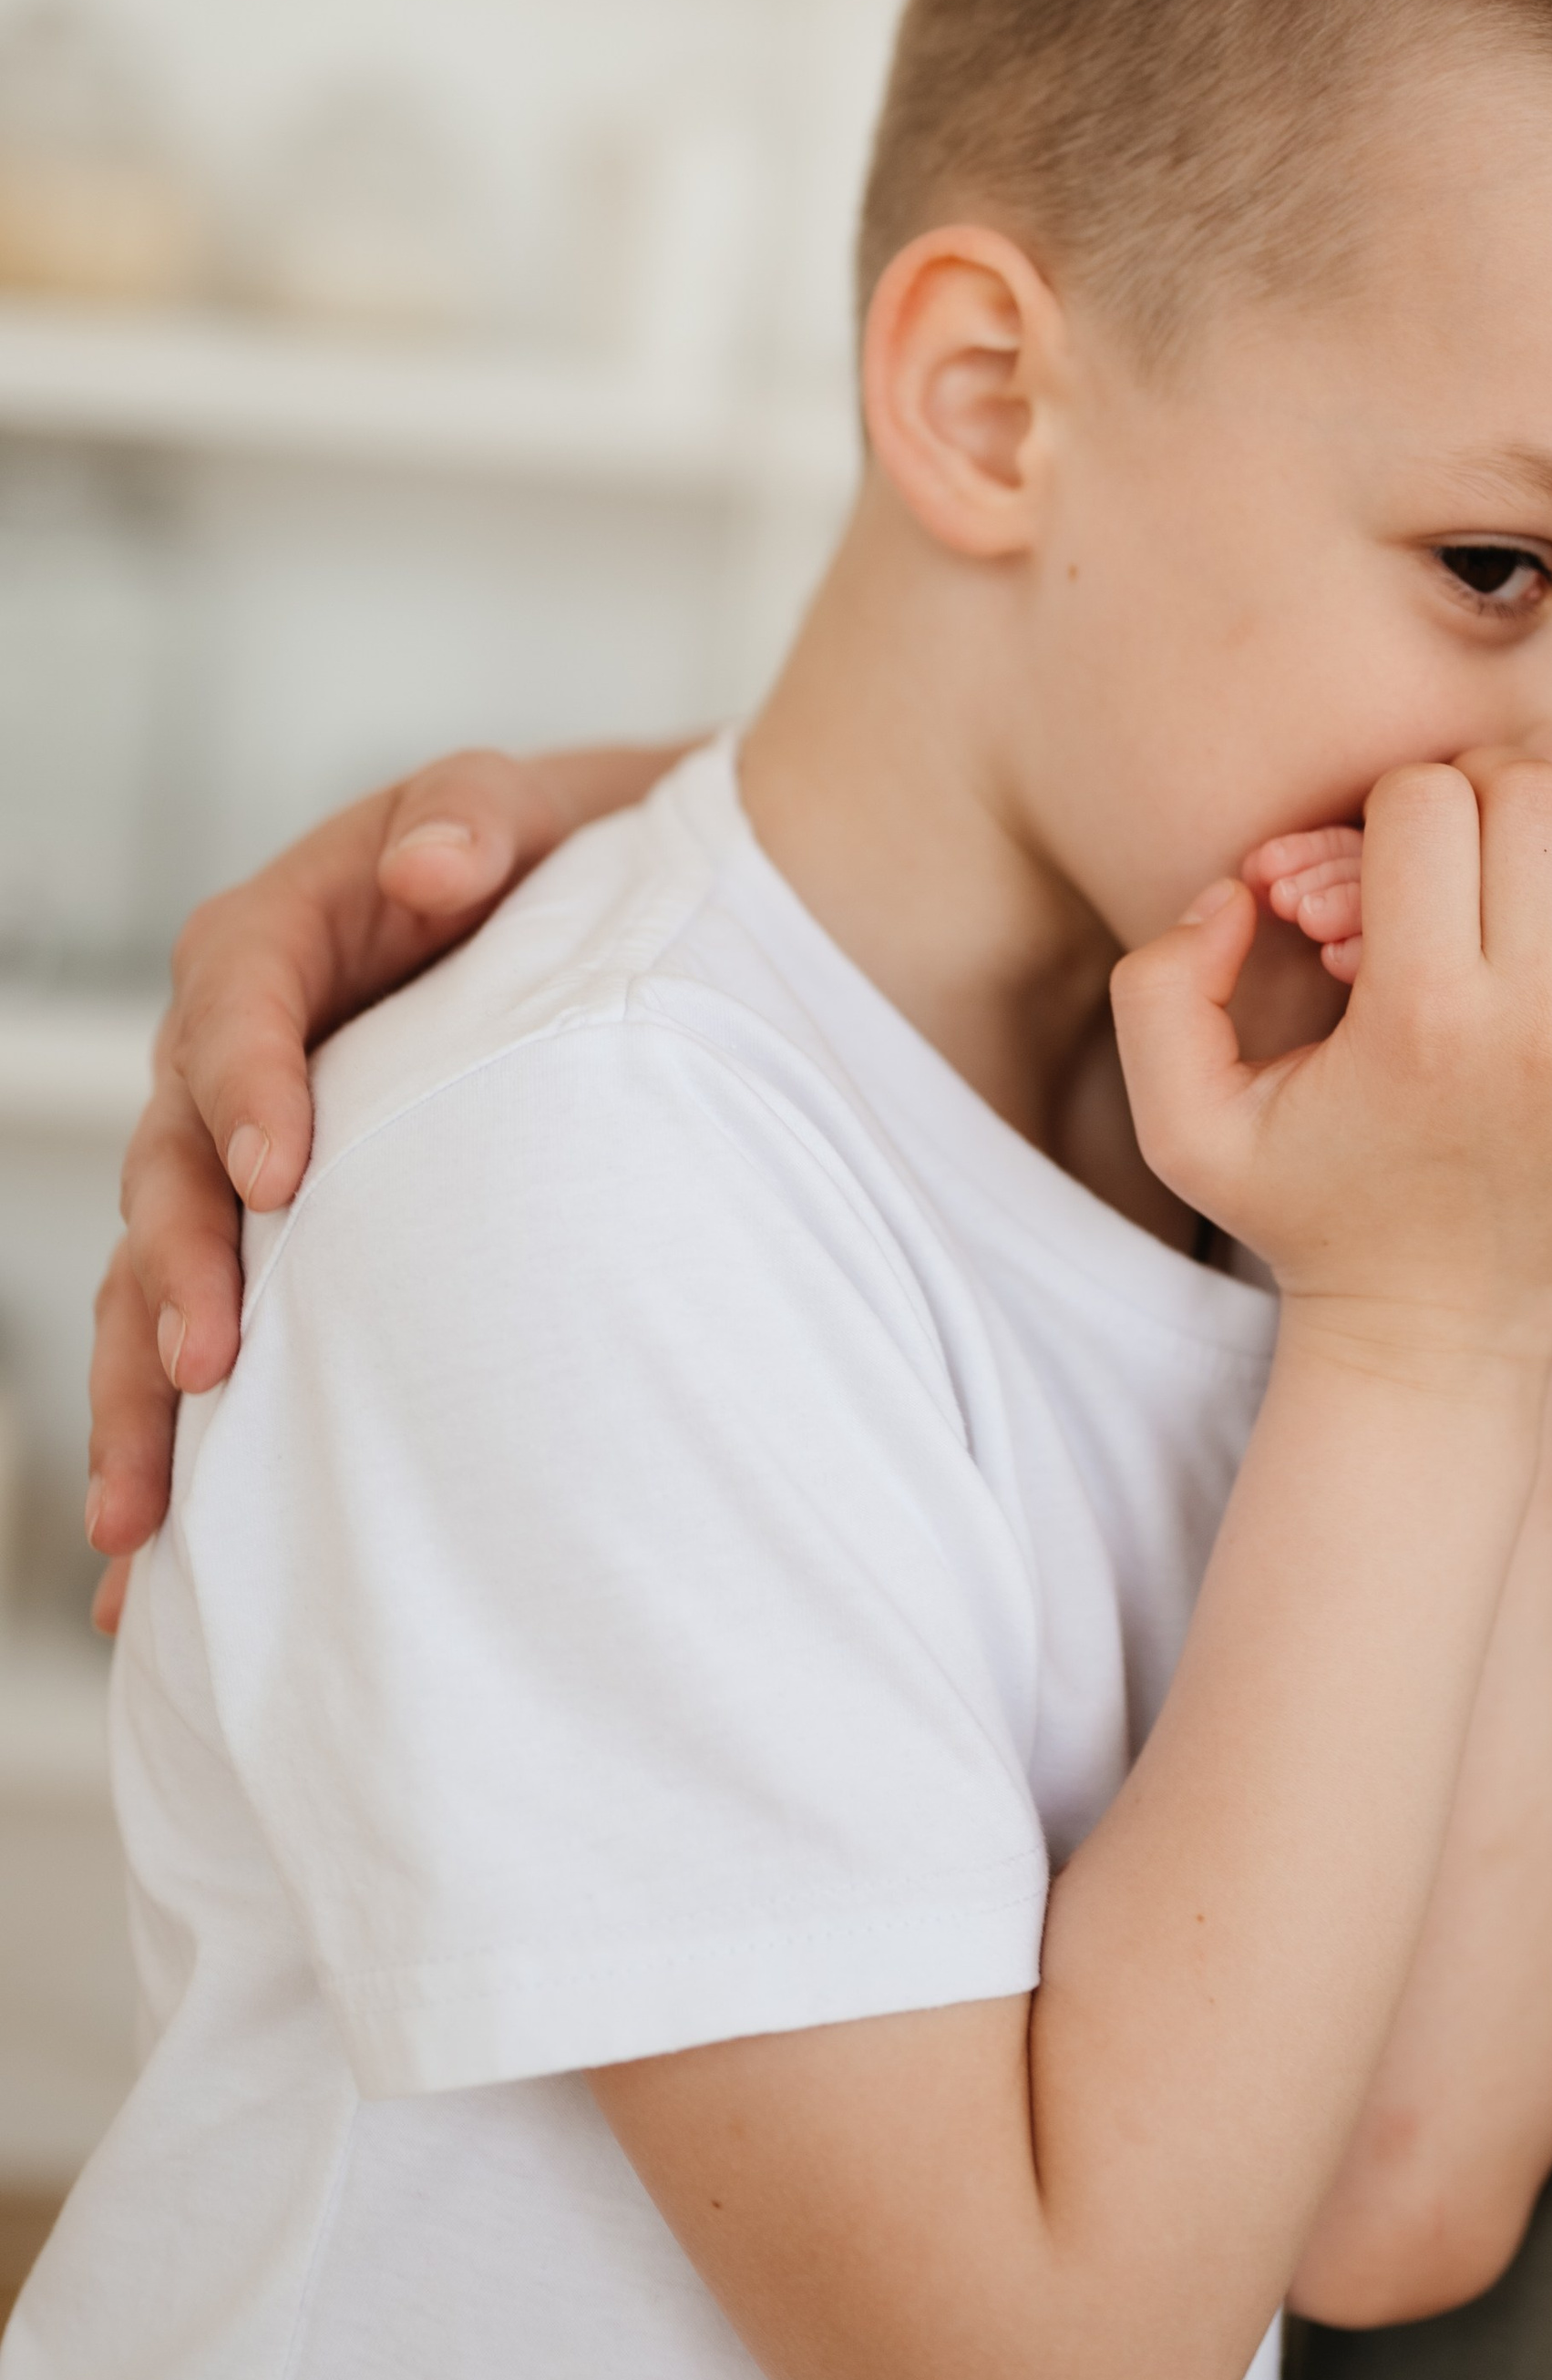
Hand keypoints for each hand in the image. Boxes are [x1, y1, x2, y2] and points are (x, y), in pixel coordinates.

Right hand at [88, 737, 690, 1624]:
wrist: (582, 911)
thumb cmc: (542, 856)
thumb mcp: (513, 809)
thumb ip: (472, 818)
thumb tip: (434, 864)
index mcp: (270, 943)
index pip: (230, 1010)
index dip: (244, 1090)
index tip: (280, 1174)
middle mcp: (226, 1060)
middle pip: (168, 1167)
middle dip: (177, 1270)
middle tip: (210, 1363)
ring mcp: (233, 1160)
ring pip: (152, 1280)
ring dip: (141, 1398)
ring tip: (146, 1519)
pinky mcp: (265, 1244)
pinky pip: (192, 1343)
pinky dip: (175, 1448)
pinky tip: (159, 1570)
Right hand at [1118, 755, 1551, 1362]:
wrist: (1439, 1328)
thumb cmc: (1315, 1208)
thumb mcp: (1185, 1124)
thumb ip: (1159, 989)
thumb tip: (1238, 889)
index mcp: (1419, 1020)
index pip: (1426, 799)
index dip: (1390, 806)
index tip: (1383, 863)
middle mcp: (1540, 1028)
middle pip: (1533, 798)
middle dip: (1480, 797)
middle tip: (1455, 850)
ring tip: (1525, 884)